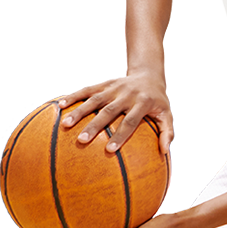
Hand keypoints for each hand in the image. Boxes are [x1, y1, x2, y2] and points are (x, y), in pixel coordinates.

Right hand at [58, 71, 172, 155]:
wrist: (148, 74)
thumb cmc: (157, 101)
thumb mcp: (166, 114)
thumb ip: (166, 132)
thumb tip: (164, 152)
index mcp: (143, 103)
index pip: (130, 121)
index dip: (120, 135)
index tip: (109, 150)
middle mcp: (127, 94)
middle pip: (109, 111)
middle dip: (95, 125)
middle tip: (82, 140)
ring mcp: (114, 88)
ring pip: (95, 100)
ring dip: (79, 112)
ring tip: (65, 125)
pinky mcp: (104, 84)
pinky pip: (87, 90)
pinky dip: (74, 97)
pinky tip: (59, 106)